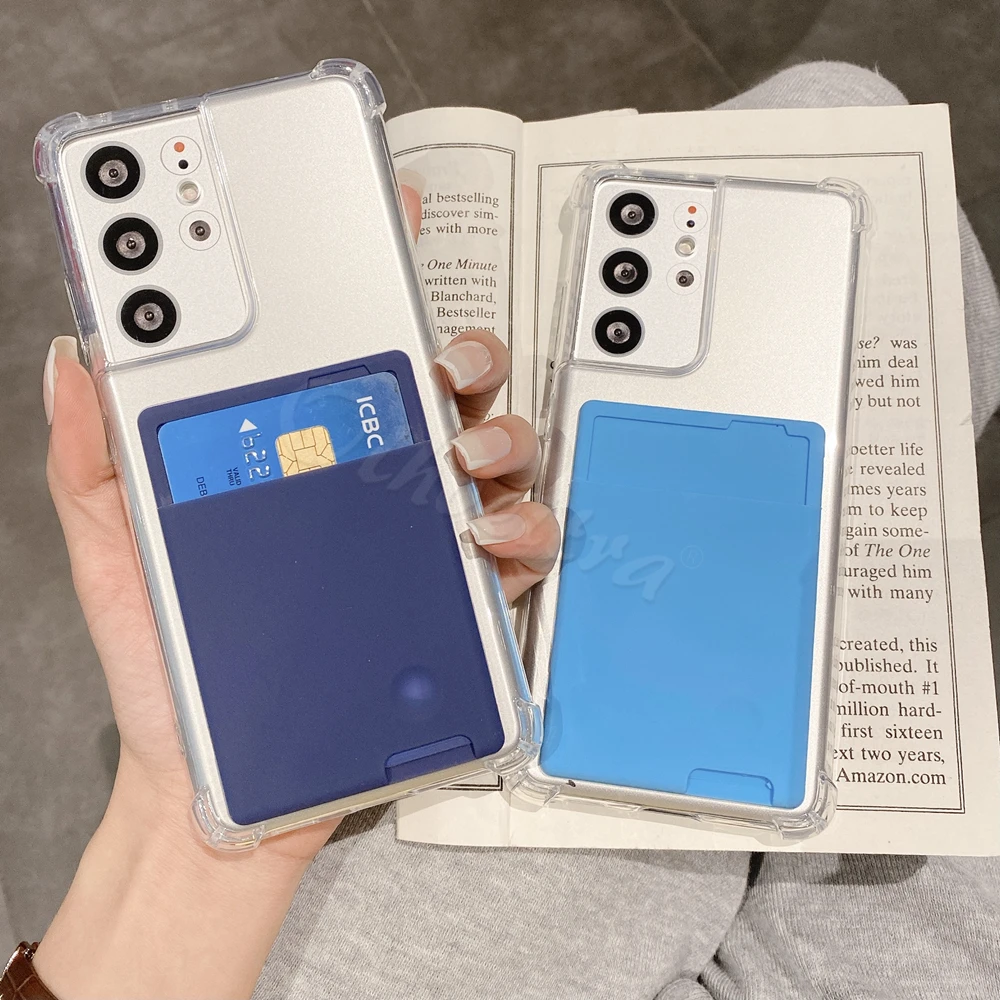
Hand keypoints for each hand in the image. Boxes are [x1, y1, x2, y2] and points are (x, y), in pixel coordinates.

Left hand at [33, 182, 558, 997]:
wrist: (217, 780)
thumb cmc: (173, 666)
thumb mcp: (116, 547)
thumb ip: (91, 452)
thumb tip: (81, 361)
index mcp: (301, 455)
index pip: (347, 351)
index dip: (375, 281)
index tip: (389, 222)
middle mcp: (371, 486)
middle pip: (448, 391)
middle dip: (463, 355)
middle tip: (437, 363)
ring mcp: (422, 540)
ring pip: (497, 456)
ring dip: (498, 438)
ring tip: (459, 459)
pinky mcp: (457, 599)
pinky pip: (519, 549)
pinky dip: (521, 532)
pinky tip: (484, 538)